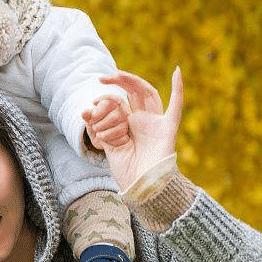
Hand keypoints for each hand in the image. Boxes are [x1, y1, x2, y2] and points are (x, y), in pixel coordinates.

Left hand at [82, 93, 130, 150]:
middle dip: (101, 125)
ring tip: (99, 135)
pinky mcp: (129, 134)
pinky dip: (111, 141)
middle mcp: (123, 111)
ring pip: (120, 129)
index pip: (108, 104)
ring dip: (105, 134)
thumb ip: (87, 115)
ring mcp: (127, 123)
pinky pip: (123, 139)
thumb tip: (84, 113)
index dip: (97, 113)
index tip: (91, 118)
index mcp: (114, 102)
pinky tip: (106, 140)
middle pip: (114, 117)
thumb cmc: (96, 124)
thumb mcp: (90, 120)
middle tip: (94, 127)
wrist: (102, 137)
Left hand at [94, 68, 183, 191]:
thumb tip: (83, 111)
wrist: (143, 188)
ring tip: (117, 74)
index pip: (119, 102)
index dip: (105, 99)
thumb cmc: (127, 172)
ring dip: (133, 81)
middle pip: (134, 92)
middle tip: (101, 77)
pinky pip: (176, 107)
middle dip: (118, 81)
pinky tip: (177, 72)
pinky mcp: (168, 128)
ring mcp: (156, 122)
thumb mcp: (108, 147)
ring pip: (148, 93)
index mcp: (130, 124)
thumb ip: (97, 129)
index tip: (91, 105)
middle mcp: (143, 120)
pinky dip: (178, 89)